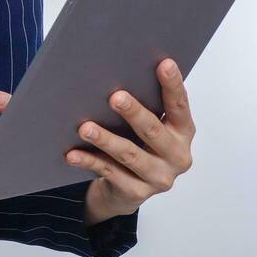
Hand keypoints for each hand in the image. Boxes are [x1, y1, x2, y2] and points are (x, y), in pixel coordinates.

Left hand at [65, 57, 194, 220]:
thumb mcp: (149, 125)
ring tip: (85, 127)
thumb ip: (147, 103)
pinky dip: (89, 161)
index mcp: (183, 132)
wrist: (129, 188)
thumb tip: (119, 71)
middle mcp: (177, 156)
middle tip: (115, 97)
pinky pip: (109, 172)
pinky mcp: (136, 192)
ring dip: (105, 139)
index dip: (173, 85)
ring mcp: (158, 178)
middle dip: (134, 113)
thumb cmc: (141, 144)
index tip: (164, 64)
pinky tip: (73, 153)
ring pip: (129, 154)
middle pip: (153, 131)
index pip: (179, 106)